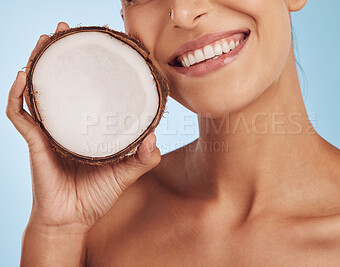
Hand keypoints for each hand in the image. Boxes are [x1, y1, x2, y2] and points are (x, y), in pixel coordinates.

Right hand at [6, 22, 160, 233]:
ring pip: (39, 90)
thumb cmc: (96, 196)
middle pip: (62, 82)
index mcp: (88, 127)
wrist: (72, 220)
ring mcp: (49, 131)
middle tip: (67, 29)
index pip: (89, 91)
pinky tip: (25, 76)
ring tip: (48, 40)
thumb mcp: (126, 173)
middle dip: (62, 54)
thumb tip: (154, 136)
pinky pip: (21, 115)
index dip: (93, 69)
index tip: (102, 48)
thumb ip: (143, 158)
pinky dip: (19, 95)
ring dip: (40, 63)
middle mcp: (67, 124)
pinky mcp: (35, 142)